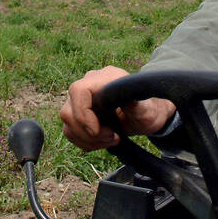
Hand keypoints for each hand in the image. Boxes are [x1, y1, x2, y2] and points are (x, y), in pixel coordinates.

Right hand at [60, 66, 175, 151]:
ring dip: (87, 139)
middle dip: (88, 132)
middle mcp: (90, 84)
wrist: (147, 114)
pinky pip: (70, 130)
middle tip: (112, 137)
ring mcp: (81, 98)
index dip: (83, 114)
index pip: (79, 90)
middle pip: (69, 110)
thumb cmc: (149, 110)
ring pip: (68, 122)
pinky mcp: (78, 111)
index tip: (97, 131)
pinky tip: (102, 141)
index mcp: (106, 77)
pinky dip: (84, 141)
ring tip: (111, 139)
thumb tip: (130, 100)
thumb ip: (137, 105)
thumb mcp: (147, 110)